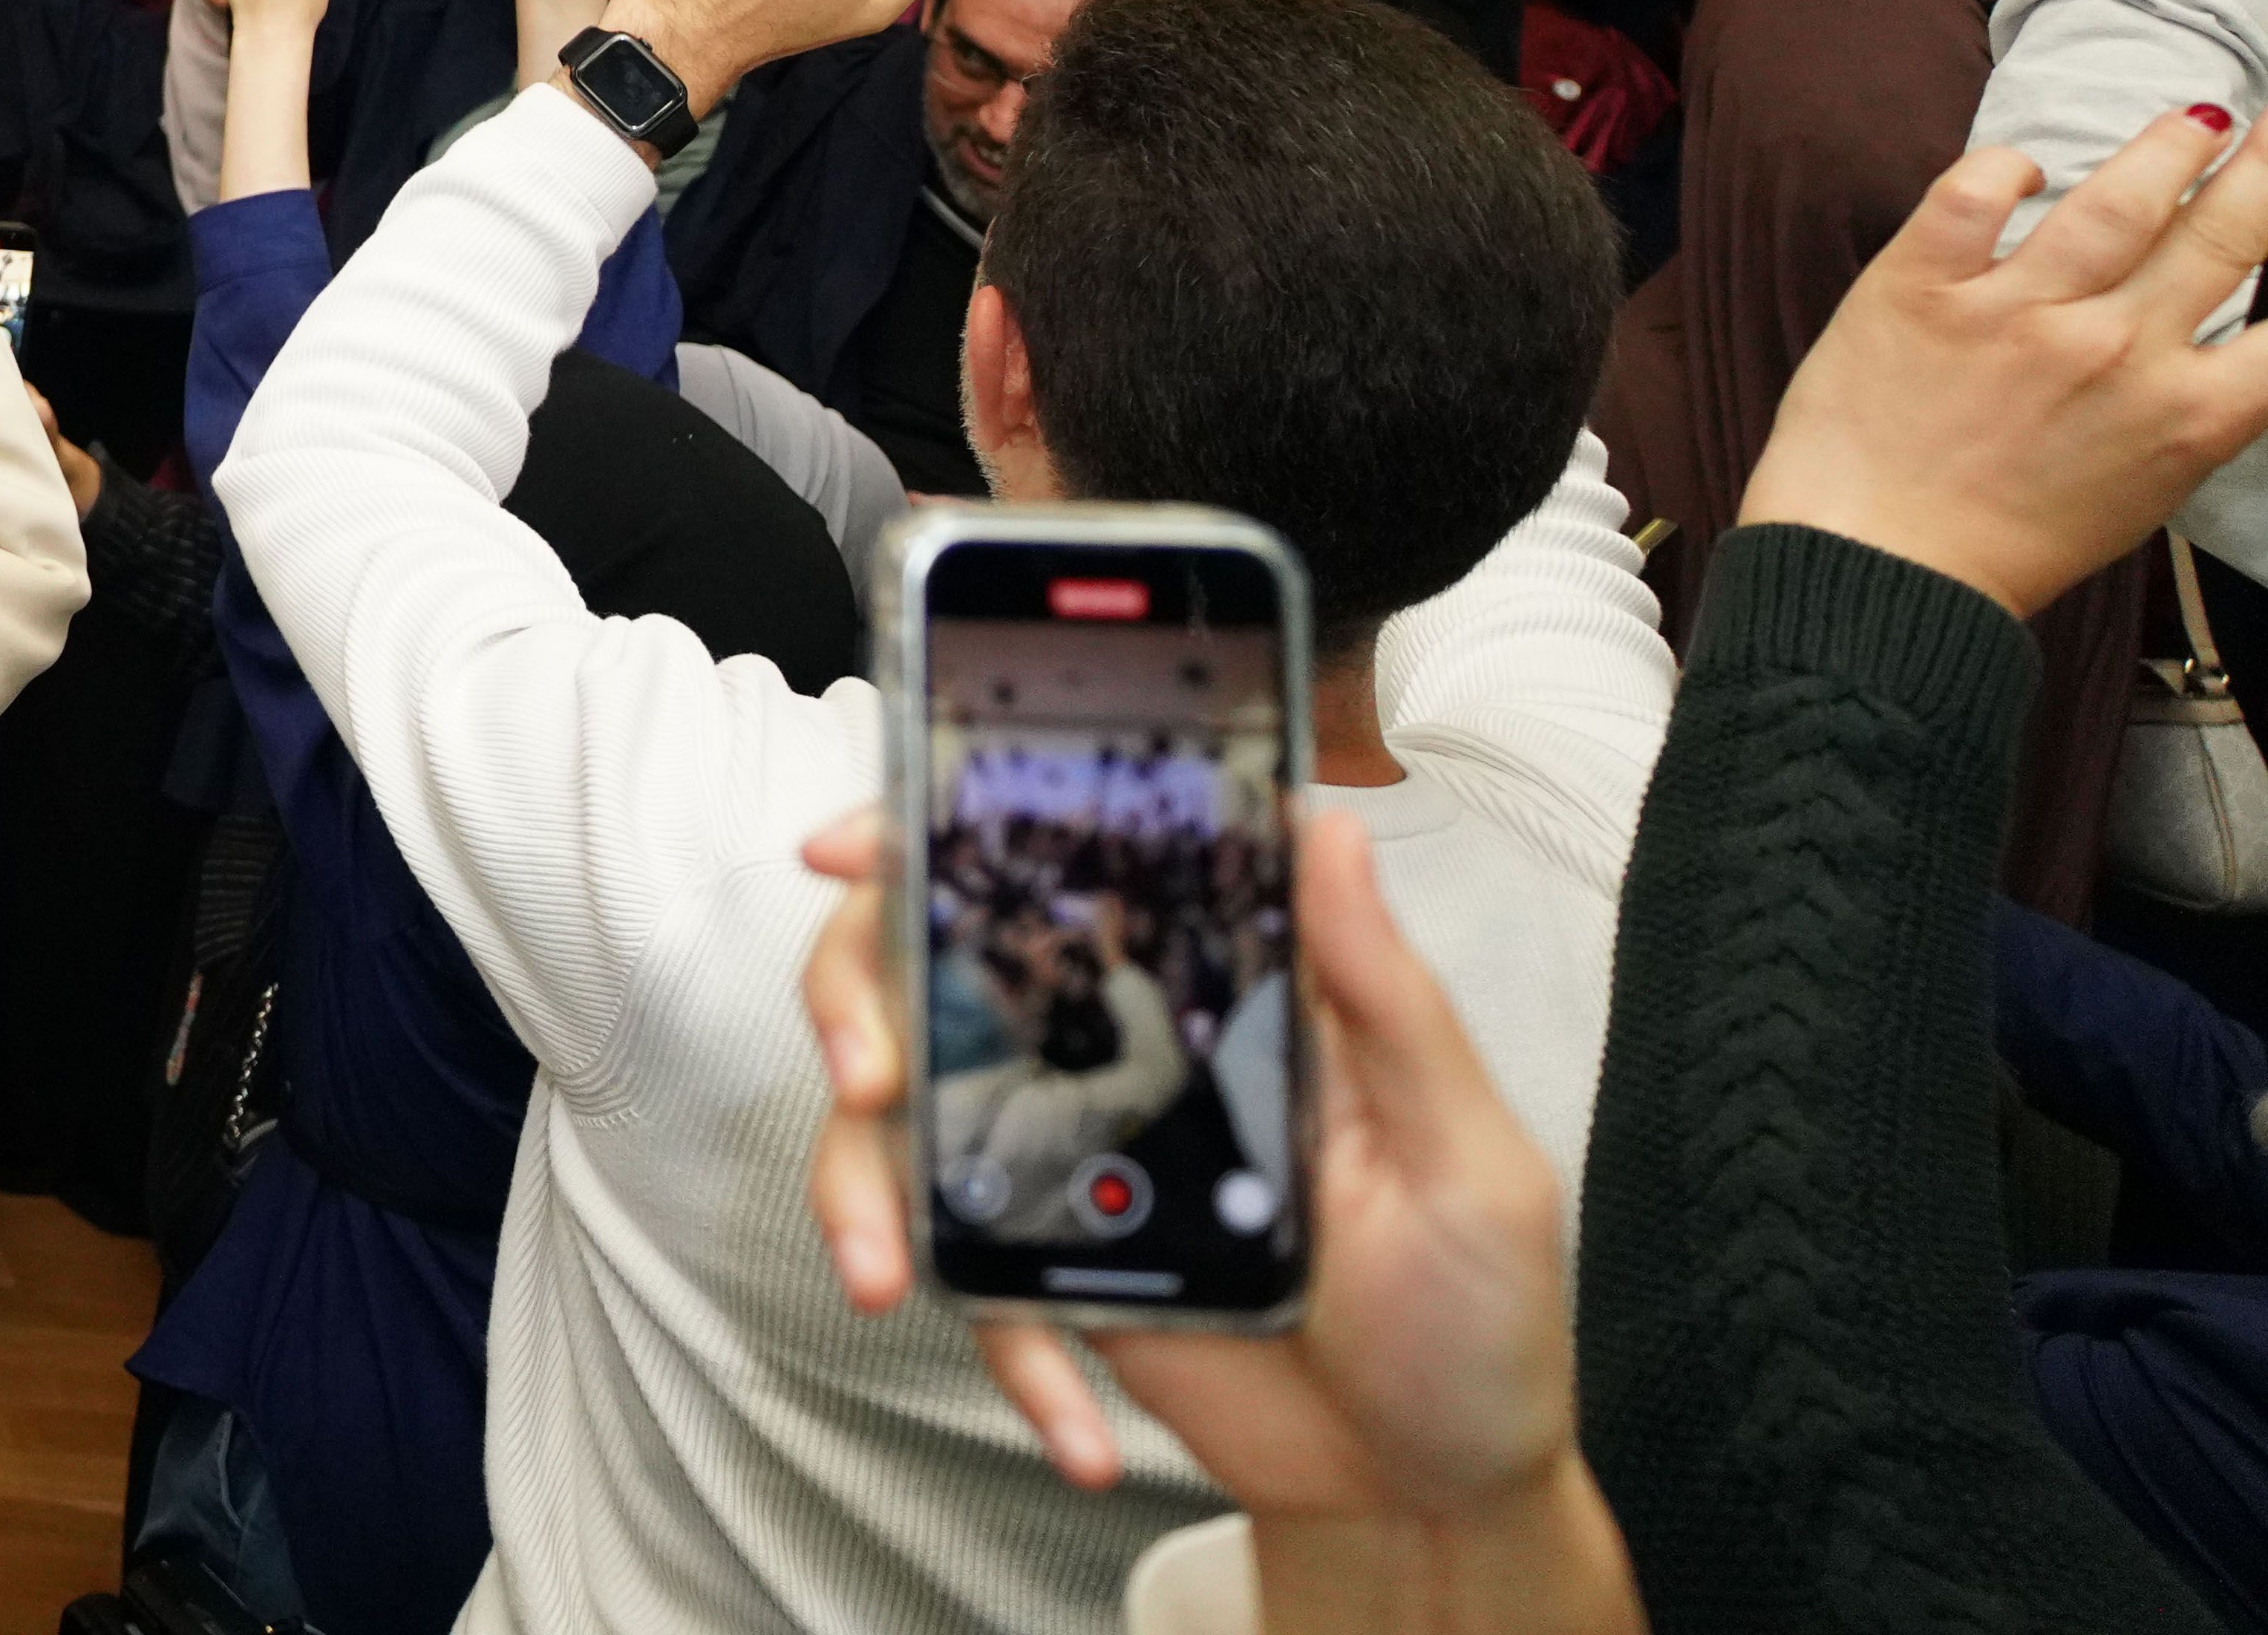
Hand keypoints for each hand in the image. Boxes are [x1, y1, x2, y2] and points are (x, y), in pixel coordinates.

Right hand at [804, 808, 1620, 1602]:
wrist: (1426, 1495)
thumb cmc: (1474, 1319)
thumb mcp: (1466, 1158)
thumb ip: (1390, 1002)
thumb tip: (1329, 828)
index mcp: (1219, 996)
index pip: (1068, 875)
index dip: (940, 835)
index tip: (850, 846)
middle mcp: (1126, 1058)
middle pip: (936, 974)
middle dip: (857, 1003)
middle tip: (865, 1076)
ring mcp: (1076, 1164)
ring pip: (911, 1127)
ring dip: (867, 1192)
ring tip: (883, 1276)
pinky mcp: (1054, 1271)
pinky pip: (975, 1285)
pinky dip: (1008, 1355)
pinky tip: (1075, 1429)